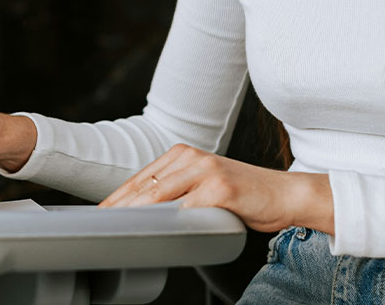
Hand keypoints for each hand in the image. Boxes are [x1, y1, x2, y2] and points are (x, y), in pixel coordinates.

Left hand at [98, 144, 333, 234]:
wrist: (284, 195)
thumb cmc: (244, 196)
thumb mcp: (205, 185)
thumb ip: (178, 190)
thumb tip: (144, 210)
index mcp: (184, 153)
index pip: (142, 177)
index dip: (118, 196)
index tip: (101, 212)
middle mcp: (193, 157)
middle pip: (146, 185)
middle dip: (119, 206)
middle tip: (100, 222)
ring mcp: (206, 171)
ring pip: (159, 195)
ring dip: (135, 213)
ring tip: (117, 227)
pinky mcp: (220, 189)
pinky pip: (185, 208)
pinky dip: (166, 220)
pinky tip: (153, 230)